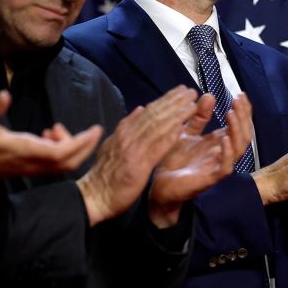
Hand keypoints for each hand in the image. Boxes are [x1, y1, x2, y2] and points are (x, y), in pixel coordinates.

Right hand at [0, 90, 100, 187]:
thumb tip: (5, 95)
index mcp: (25, 151)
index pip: (63, 152)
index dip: (81, 142)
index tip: (95, 130)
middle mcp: (32, 163)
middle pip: (70, 162)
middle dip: (86, 147)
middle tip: (94, 131)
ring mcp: (31, 168)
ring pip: (63, 165)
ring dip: (72, 148)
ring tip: (58, 128)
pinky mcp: (27, 169)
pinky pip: (53, 165)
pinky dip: (61, 151)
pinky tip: (48, 135)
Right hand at [76, 86, 198, 225]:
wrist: (95, 196)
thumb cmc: (106, 174)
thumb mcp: (113, 145)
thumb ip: (127, 127)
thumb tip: (140, 109)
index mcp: (124, 132)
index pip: (148, 111)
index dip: (166, 100)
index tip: (180, 90)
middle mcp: (128, 137)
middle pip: (154, 115)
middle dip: (174, 102)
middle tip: (191, 91)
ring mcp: (133, 150)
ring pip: (157, 127)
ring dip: (176, 115)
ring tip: (192, 104)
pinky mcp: (138, 165)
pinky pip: (155, 148)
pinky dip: (168, 137)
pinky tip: (181, 129)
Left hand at [147, 93, 253, 227]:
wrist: (158, 187)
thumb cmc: (173, 162)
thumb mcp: (185, 133)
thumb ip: (198, 117)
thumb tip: (209, 95)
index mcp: (218, 143)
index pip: (239, 125)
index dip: (242, 111)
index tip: (240, 94)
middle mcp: (222, 154)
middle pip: (244, 134)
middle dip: (243, 116)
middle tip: (238, 100)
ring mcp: (218, 166)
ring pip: (239, 149)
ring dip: (237, 130)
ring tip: (231, 114)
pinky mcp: (210, 179)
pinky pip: (226, 167)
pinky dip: (228, 153)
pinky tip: (225, 139)